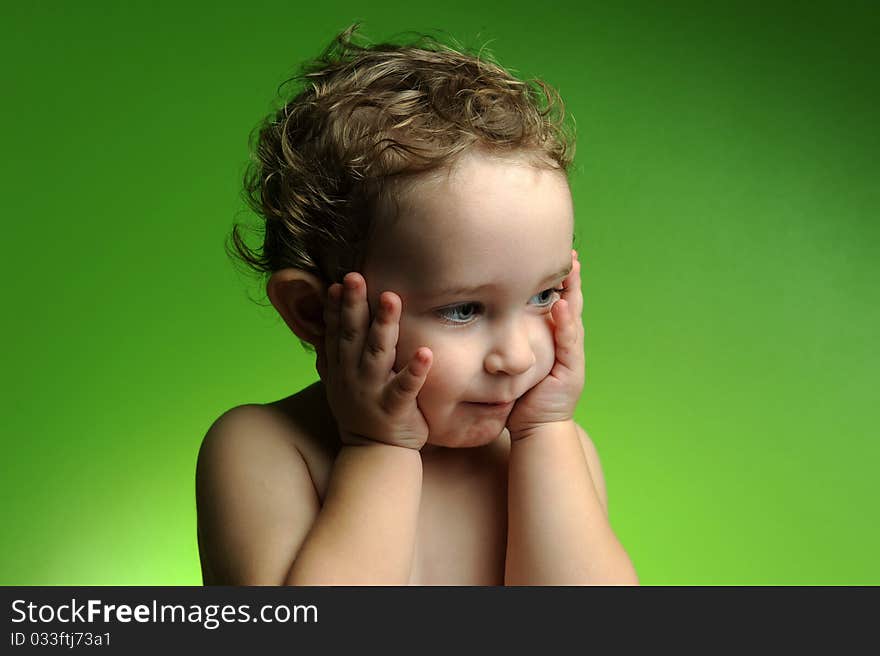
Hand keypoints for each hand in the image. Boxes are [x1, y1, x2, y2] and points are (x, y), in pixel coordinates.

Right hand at [315, 272, 433, 449]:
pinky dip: (415, 371)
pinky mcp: (394, 408)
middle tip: (356, 276)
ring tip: (392, 299)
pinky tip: (426, 353)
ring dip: (384, 326)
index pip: (336, 332)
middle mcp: (353, 376)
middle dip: (354, 305)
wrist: (373, 454)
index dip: (336, 307)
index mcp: (341, 368)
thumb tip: (325, 320)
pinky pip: (405, 387)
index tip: (339, 282)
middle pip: (353, 335)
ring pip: (378, 354)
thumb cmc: (362, 411)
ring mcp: (372, 392)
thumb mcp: (339, 381)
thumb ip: (333, 352)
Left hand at [507, 250, 584, 439]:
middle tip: (569, 254)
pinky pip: (568, 342)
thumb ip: (509, 345)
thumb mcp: (515, 365)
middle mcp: (568, 346)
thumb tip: (487, 324)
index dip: (559, 283)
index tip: (555, 257)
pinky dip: (566, 323)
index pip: (560, 305)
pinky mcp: (570, 371)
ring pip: (574, 318)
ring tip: (570, 269)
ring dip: (573, 293)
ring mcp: (572, 357)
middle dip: (571, 279)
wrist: (537, 430)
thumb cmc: (522, 400)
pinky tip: (560, 305)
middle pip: (573, 304)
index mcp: (556, 342)